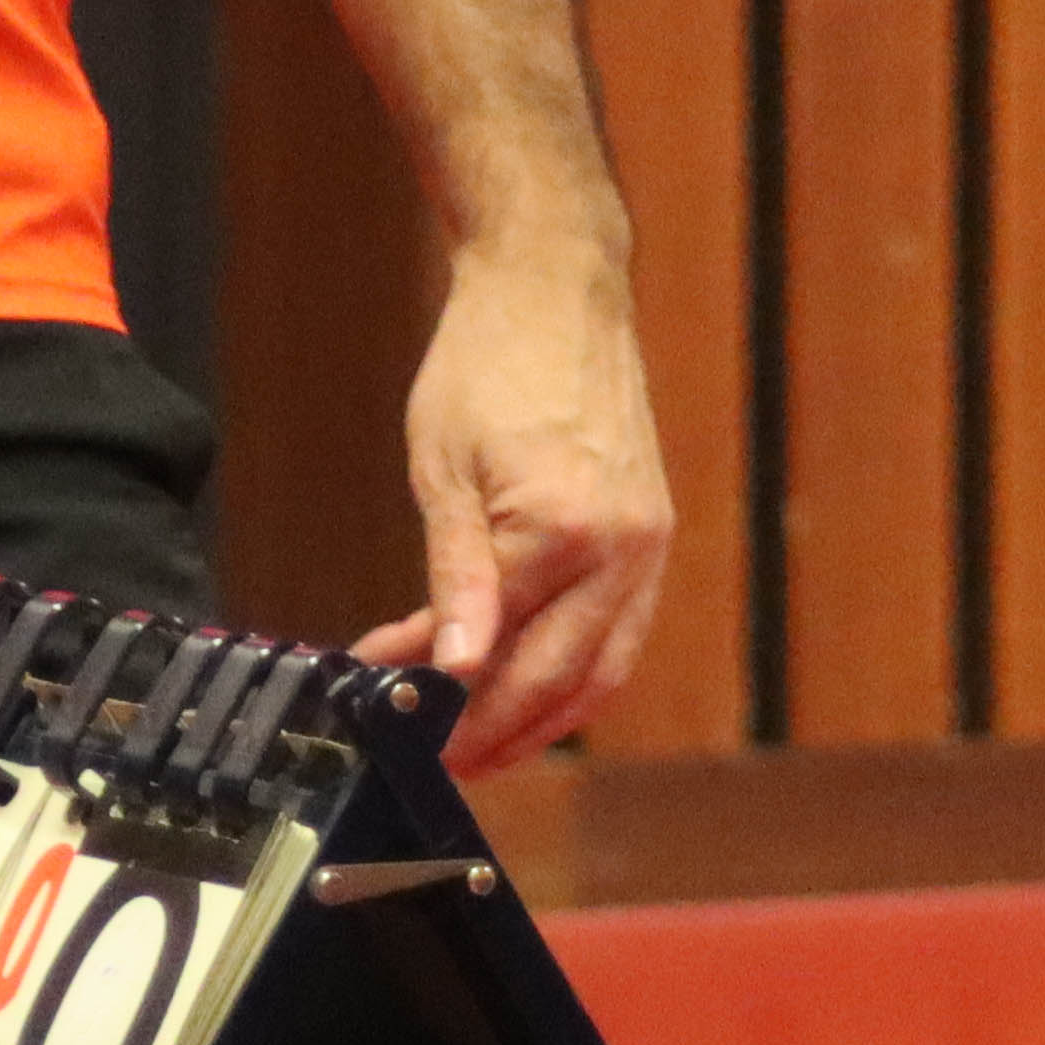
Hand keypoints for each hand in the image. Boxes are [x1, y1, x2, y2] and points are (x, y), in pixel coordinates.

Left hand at [353, 246, 671, 772]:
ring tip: (476, 745)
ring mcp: (648, 546)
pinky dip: (573, 672)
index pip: (497, 651)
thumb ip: (452, 577)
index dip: (439, 697)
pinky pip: (618, 633)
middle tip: (433, 757)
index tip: (392, 720)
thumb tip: (450, 667)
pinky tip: (522, 685)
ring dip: (541, 721)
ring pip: (601, 673)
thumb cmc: (489, 361)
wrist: (557, 286)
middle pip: (561, 684)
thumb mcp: (442, 470)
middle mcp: (623, 550)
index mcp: (564, 530)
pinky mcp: (652, 536)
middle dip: (494, 734)